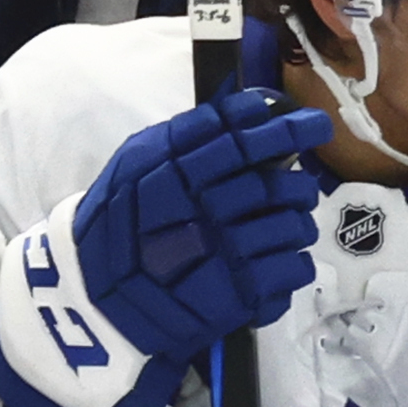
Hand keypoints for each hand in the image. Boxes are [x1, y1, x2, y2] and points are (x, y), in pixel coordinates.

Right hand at [71, 89, 329, 359]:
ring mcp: (225, 253)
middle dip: (299, 183)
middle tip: (300, 186)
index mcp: (180, 171)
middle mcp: (205, 208)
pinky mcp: (238, 294)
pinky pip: (293, 269)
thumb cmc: (118, 223)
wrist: (97, 298)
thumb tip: (247, 108)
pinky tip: (280, 262)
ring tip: (288, 227)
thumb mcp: (135, 162)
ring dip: (298, 223)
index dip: (286, 128)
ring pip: (293, 226)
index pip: (245, 139)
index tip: (310, 124)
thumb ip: (185, 134)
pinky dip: (295, 263)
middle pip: (278, 184)